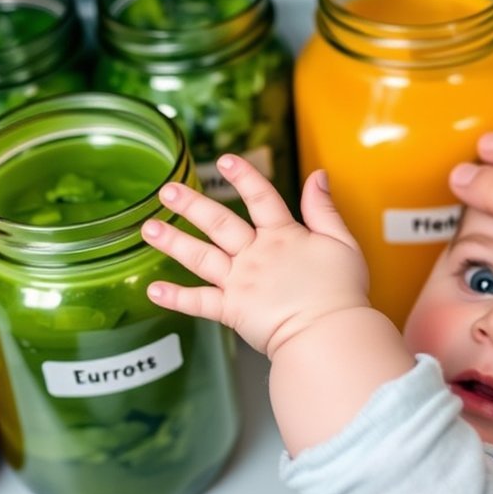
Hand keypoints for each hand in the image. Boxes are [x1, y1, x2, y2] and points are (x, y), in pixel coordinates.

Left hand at [141, 154, 368, 357]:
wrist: (329, 333)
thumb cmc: (342, 293)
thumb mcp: (343, 243)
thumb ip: (324, 209)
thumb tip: (317, 175)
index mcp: (283, 236)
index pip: (260, 197)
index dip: (243, 176)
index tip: (224, 159)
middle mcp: (255, 255)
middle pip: (219, 223)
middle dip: (191, 204)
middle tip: (166, 190)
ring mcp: (240, 283)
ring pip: (201, 257)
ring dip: (173, 242)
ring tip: (149, 228)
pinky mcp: (231, 311)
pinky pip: (199, 303)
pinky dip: (175, 298)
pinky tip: (153, 290)